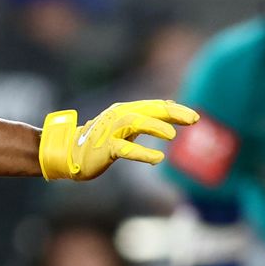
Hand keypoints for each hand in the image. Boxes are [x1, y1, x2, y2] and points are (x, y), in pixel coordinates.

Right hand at [38, 99, 196, 180]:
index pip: (155, 107)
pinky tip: (158, 158)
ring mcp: (110, 130)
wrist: (70, 154)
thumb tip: (170, 107)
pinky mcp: (104, 147)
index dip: (175, 111)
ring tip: (173, 135)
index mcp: (125, 110)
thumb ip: (146, 117)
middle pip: (149, 110)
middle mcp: (119, 116)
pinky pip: (125, 149)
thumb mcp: (125, 127)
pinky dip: (142, 153)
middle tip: (194, 120)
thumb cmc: (100, 141)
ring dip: (155, 127)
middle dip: (172, 114)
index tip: (195, 118)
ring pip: (135, 123)